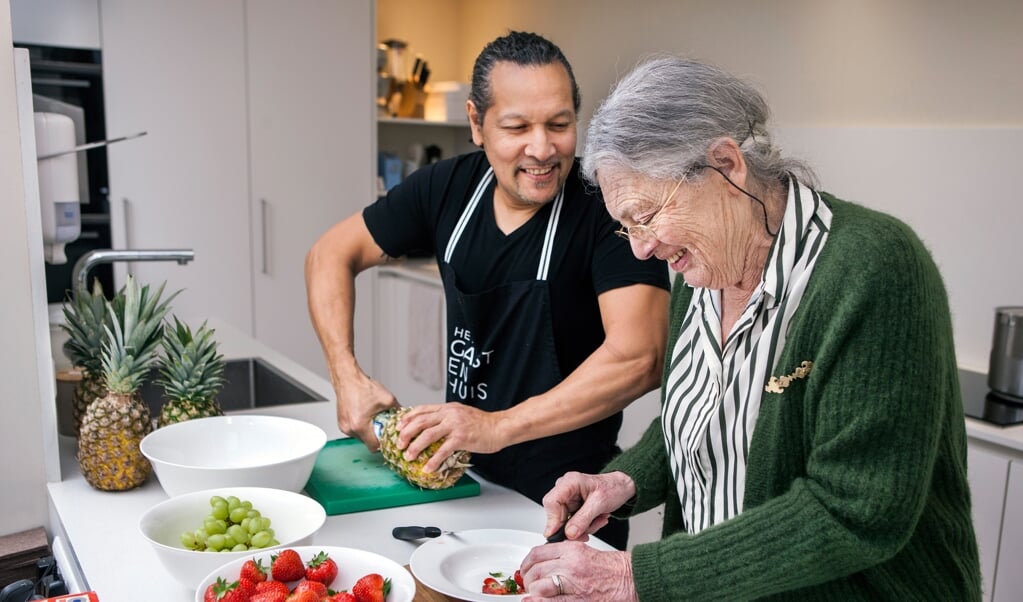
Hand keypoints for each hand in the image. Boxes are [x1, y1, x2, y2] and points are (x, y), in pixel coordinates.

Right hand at [333, 371, 397, 451]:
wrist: (347, 378)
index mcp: (360, 426)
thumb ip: (397, 411)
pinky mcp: (341, 422)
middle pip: (367, 441)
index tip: (387, 438)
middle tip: (382, 423)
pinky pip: (354, 429)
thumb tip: (406, 418)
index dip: (383, 443)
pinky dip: (361, 424)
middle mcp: (349, 428)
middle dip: (376, 434)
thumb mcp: (387, 399)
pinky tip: (365, 414)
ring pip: (361, 435)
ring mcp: (343, 426)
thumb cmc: (363, 387)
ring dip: (368, 429)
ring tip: (373, 416)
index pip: (374, 447)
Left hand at [395, 403, 503, 471]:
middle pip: (421, 422)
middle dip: (406, 434)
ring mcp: (455, 425)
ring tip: (409, 457)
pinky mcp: (462, 438)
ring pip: (428, 435)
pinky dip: (434, 460)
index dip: (408, 418)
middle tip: (399, 444)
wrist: (500, 427)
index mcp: (447, 408)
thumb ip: (447, 418)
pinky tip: (428, 468)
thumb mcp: (461, 414)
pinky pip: (443, 450)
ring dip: (416, 447)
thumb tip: (432, 427)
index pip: (422, 409)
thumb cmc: (483, 424)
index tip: (398, 427)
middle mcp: (449, 414)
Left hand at [520, 541, 636, 600]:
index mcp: (572, 550)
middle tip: (529, 584)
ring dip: (533, 591)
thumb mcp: (585, 552)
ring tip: (533, 595)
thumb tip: (544, 563)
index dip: (526, 563)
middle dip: (528, 579)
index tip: (525, 569)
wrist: (631, 579)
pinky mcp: (579, 599)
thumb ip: (564, 555)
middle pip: (536, 570)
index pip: (538, 553)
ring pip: (540, 586)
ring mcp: (575, 583)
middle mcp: (571, 565)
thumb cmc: (613, 568)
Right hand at [542, 472, 636, 541]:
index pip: (551, 502)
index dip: (553, 520)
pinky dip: (585, 526)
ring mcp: (568, 499)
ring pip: (565, 522)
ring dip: (583, 527)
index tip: (559, 534)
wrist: (621, 488)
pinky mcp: (572, 507)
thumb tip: (569, 533)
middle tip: (586, 533)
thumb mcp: (599, 504)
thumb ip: (583, 519)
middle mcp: (565, 489)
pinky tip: (596, 519)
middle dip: (573, 527)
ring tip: (598, 520)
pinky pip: (572, 523)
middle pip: (556, 515)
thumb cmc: (613, 488)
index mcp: (569, 482)